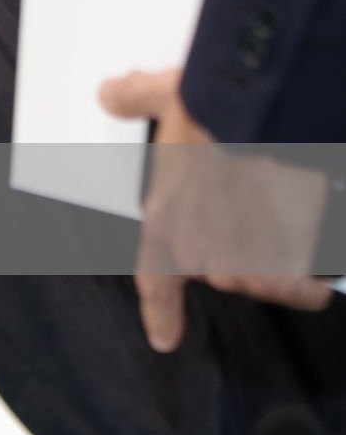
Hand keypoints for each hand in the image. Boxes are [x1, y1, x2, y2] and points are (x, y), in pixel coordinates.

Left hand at [100, 68, 332, 350]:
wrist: (261, 115)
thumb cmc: (214, 107)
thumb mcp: (166, 97)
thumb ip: (136, 100)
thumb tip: (113, 95)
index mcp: (165, 220)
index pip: (157, 281)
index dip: (161, 313)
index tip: (164, 339)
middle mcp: (200, 250)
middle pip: (220, 272)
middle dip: (238, 250)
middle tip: (257, 214)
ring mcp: (243, 261)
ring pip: (260, 279)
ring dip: (275, 262)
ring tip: (293, 230)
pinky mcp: (285, 260)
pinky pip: (301, 286)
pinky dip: (310, 281)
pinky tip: (322, 273)